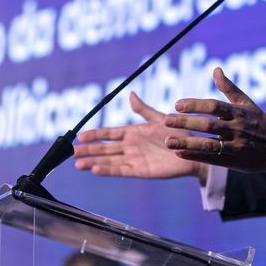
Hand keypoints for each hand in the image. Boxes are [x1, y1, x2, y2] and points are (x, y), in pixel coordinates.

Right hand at [74, 92, 207, 180]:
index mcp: (133, 132)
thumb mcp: (159, 118)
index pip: (108, 133)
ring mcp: (134, 159)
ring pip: (109, 161)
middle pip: (104, 149)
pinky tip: (96, 169)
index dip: (94, 134)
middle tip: (71, 152)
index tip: (80, 136)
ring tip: (78, 164)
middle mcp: (130, 146)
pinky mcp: (140, 171)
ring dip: (93, 162)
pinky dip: (108, 170)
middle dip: (88, 150)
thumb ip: (143, 109)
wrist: (194, 151)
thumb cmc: (179, 133)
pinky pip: (121, 170)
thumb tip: (130, 94)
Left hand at [164, 67, 265, 172]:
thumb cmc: (260, 122)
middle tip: (166, 120)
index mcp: (238, 113)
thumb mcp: (247, 103)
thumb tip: (215, 69)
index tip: (177, 104)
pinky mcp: (233, 162)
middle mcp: (236, 129)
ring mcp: (235, 146)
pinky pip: (212, 159)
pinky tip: (179, 153)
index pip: (214, 106)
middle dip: (186, 123)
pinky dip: (195, 156)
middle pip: (208, 125)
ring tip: (168, 141)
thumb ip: (229, 87)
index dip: (195, 105)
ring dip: (187, 143)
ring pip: (208, 145)